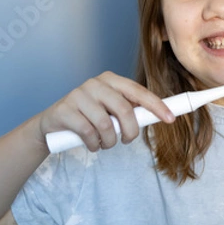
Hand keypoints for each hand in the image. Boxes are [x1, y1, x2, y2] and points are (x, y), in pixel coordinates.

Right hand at [34, 71, 174, 150]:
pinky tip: (93, 144)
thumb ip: (131, 110)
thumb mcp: (111, 110)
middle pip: (124, 109)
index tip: (170, 119)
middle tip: (128, 140)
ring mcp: (78, 95)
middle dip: (130, 131)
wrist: (53, 123)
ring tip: (106, 143)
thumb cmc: (89, 116)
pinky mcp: (65, 110)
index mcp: (111, 80)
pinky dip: (94, 144)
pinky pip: (88, 133)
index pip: (138, 91)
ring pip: (106, 124)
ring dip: (110, 141)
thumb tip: (160, 115)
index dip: (156, 105)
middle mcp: (95, 83)